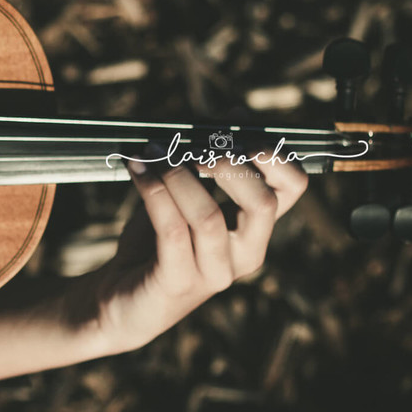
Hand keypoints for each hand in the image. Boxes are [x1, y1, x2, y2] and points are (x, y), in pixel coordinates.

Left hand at [65, 153, 308, 354]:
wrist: (118, 299)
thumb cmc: (154, 243)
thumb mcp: (185, 195)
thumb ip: (210, 160)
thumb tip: (236, 112)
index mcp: (256, 229)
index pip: (293, 186)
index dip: (270, 152)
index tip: (228, 129)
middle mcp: (246, 253)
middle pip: (262, 201)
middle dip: (224, 162)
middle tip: (186, 144)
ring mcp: (216, 273)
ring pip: (209, 215)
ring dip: (176, 175)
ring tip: (151, 153)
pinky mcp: (179, 283)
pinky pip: (172, 230)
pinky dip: (153, 191)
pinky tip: (137, 169)